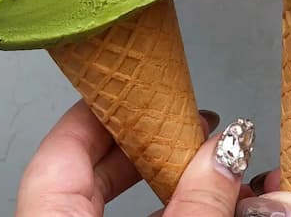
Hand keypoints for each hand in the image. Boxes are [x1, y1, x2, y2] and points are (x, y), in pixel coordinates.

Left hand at [16, 101, 252, 215]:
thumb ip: (199, 203)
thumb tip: (227, 152)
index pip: (62, 147)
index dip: (101, 107)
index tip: (139, 86)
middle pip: (88, 168)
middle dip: (144, 138)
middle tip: (180, 122)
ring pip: (108, 199)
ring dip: (158, 175)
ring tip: (199, 161)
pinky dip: (163, 208)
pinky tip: (199, 203)